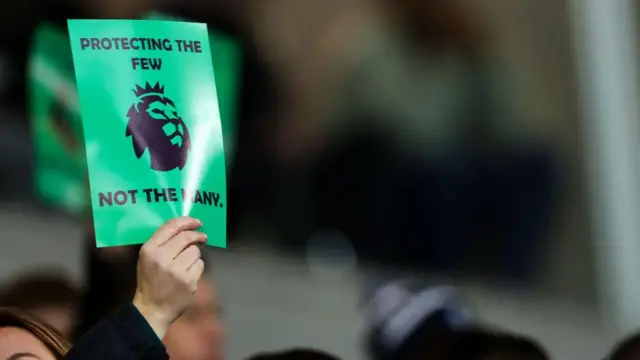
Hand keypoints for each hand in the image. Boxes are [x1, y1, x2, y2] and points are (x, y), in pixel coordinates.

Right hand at [133, 217, 206, 338]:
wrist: (152, 309)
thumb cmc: (150, 281)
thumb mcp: (147, 258)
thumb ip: (162, 242)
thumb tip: (185, 227)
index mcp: (149, 250)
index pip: (171, 227)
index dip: (187, 221)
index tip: (197, 222)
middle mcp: (162, 258)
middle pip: (186, 237)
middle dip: (197, 235)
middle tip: (203, 237)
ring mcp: (176, 270)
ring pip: (195, 251)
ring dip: (194, 255)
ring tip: (186, 264)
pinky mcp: (188, 281)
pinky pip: (200, 265)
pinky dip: (196, 268)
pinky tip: (188, 274)